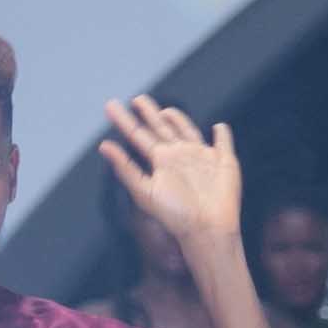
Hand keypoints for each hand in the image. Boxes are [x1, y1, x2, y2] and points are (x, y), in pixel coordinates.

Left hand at [99, 97, 242, 253]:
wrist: (207, 229)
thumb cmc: (176, 215)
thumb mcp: (144, 191)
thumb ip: (125, 167)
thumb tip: (104, 145)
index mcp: (161, 161)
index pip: (138, 135)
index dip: (125, 121)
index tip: (111, 106)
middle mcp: (179, 157)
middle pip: (160, 128)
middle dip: (148, 114)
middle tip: (137, 99)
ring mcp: (201, 158)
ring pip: (187, 131)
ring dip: (178, 120)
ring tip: (165, 111)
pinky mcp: (224, 162)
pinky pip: (223, 143)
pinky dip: (223, 135)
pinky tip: (219, 127)